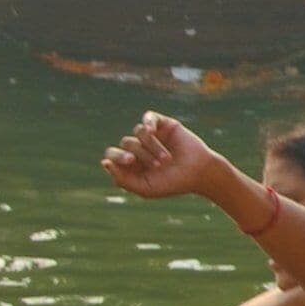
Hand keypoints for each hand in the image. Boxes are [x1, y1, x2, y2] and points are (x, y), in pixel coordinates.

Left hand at [103, 112, 229, 202]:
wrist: (200, 173)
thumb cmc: (173, 183)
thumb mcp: (145, 188)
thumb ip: (123, 179)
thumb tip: (104, 163)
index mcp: (131, 164)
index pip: (112, 155)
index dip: (116, 157)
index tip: (131, 162)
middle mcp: (139, 148)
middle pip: (125, 143)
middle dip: (138, 153)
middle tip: (153, 163)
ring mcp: (151, 135)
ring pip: (138, 132)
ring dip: (151, 146)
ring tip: (166, 159)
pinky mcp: (163, 124)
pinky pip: (148, 117)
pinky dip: (148, 122)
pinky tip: (152, 131)